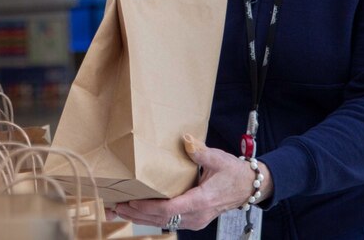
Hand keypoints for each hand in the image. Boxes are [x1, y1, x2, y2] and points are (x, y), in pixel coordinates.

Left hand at [110, 134, 273, 231]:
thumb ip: (200, 151)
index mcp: (201, 201)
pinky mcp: (192, 219)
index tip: (131, 202)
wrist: (248, 187)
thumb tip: (187, 140)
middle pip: (161, 219)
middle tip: (115, 205)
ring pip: (163, 223)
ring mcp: (194, 220)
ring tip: (118, 210)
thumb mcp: (218, 159)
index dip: (148, 207)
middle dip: (136, 213)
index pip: (170, 209)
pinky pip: (168, 222)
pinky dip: (150, 218)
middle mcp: (196, 215)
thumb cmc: (233, 173)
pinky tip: (136, 213)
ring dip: (140, 218)